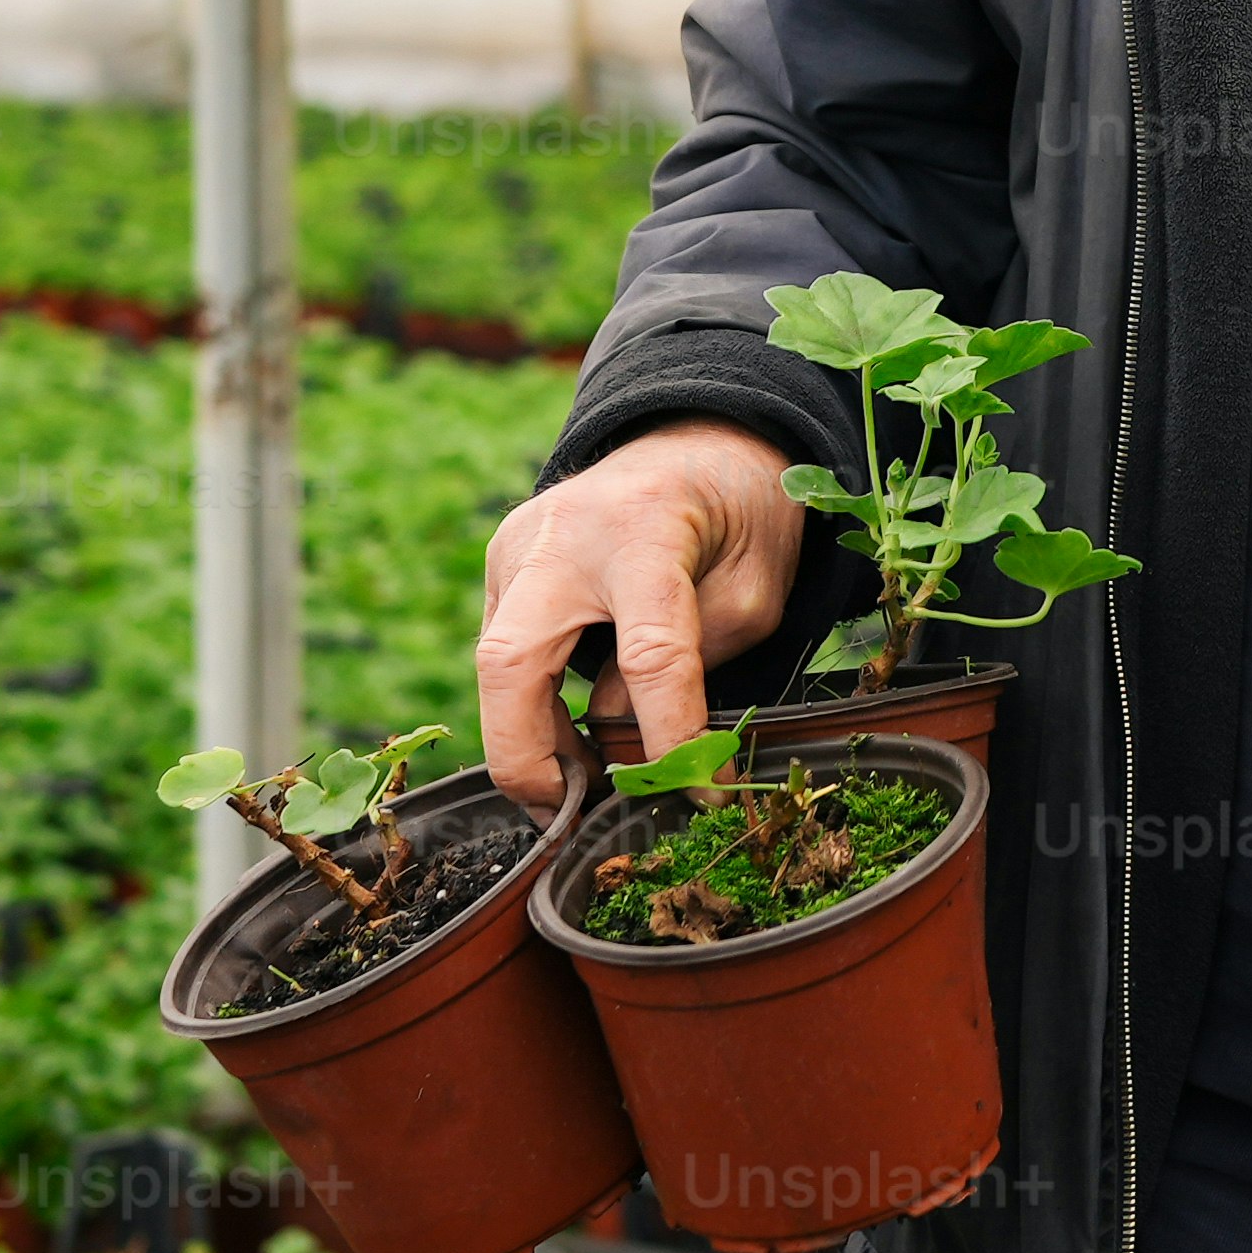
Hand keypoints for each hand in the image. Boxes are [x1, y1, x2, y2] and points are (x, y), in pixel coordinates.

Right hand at [473, 424, 806, 806]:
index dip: (671, 738)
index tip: (698, 795)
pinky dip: (530, 705)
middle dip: (527, 756)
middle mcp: (562, 533)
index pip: (650, 654)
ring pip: (496, 667)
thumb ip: (697, 662)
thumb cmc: (737, 509)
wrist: (692, 435)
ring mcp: (518, 545)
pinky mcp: (501, 564)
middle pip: (509, 662)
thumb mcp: (755, 584)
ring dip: (532, 741)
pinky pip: (503, 652)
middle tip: (567, 817)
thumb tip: (624, 744)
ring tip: (585, 786)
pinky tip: (569, 736)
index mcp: (646, 528)